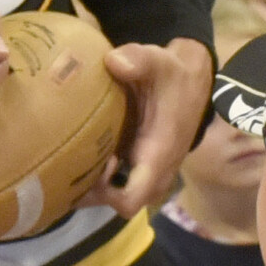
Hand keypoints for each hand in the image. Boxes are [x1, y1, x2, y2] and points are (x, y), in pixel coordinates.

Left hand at [79, 38, 212, 217]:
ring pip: (118, 198)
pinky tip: (81, 156)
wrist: (191, 82)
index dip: (106, 192)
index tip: (96, 166)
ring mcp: (148, 173)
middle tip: (75, 163)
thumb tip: (113, 61)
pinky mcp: (141, 168)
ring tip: (74, 160)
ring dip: (95, 187)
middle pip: (120, 205)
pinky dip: (99, 178)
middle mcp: (155, 173)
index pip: (132, 199)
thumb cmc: (172, 76)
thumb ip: (139, 59)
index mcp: (158, 156)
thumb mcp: (159, 61)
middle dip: (94, 192)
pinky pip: (119, 186)